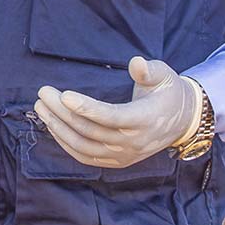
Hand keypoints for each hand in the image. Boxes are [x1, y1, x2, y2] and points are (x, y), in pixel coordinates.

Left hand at [34, 56, 199, 168]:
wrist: (182, 121)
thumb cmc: (168, 92)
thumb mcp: (164, 75)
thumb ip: (148, 70)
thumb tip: (136, 63)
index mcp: (144, 119)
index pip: (111, 117)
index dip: (86, 107)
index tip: (63, 94)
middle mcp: (133, 142)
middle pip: (90, 130)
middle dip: (62, 112)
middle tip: (43, 93)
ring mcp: (124, 155)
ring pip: (84, 146)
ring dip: (58, 128)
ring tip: (41, 108)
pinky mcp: (117, 161)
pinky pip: (86, 157)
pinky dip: (66, 144)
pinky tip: (52, 126)